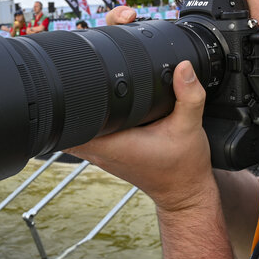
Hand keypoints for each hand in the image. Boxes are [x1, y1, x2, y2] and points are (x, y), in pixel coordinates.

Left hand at [67, 60, 214, 212]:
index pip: (72, 126)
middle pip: (68, 125)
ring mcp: (102, 156)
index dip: (69, 104)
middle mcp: (102, 152)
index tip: (77, 86)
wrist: (185, 191)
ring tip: (94, 95)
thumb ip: (188, 95)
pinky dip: (90, 123)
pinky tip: (106, 112)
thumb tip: (183, 67)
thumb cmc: (184, 166)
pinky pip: (88, 137)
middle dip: (72, 104)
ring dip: (80, 114)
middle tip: (84, 85)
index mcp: (114, 145)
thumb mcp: (190, 127)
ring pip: (75, 131)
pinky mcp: (107, 155)